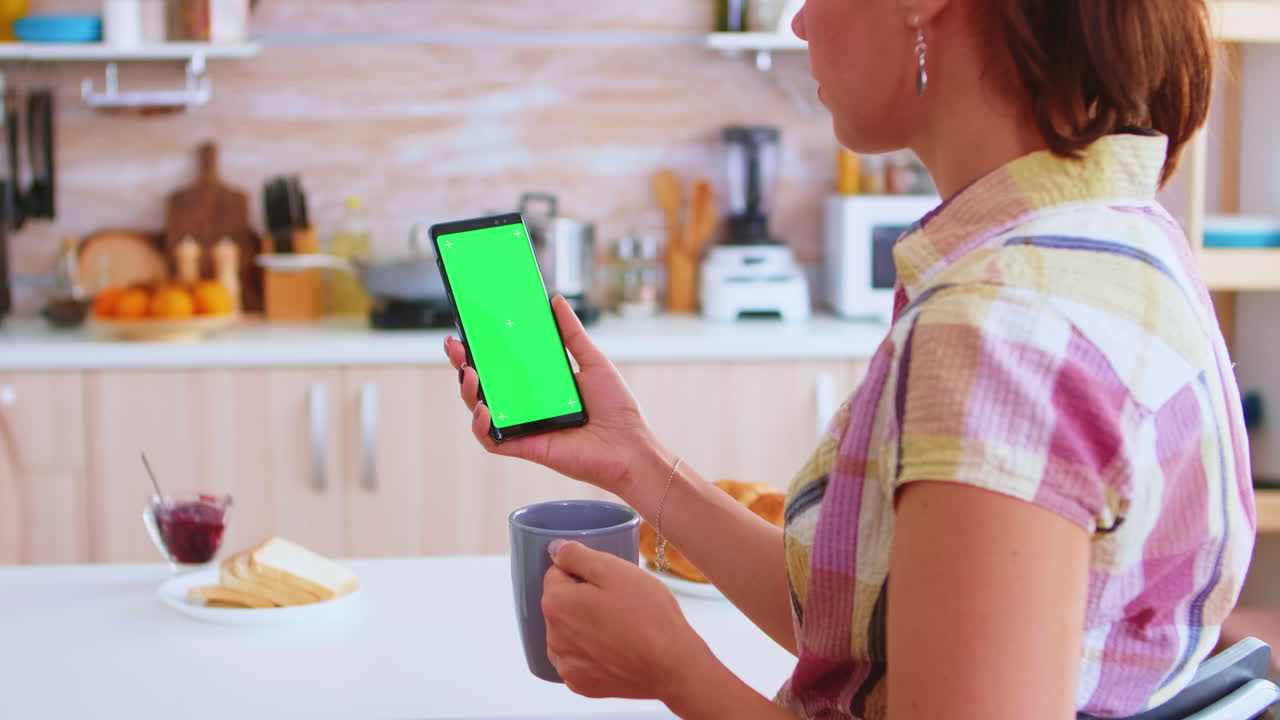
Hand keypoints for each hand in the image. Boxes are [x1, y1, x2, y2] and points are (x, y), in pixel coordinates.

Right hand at [443, 295, 661, 495]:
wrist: (631, 447)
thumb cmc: (616, 408)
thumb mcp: (593, 361)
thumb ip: (572, 334)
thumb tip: (555, 301)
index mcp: (539, 384)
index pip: (503, 364)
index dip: (481, 348)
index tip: (467, 328)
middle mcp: (527, 405)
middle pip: (485, 385)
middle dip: (463, 364)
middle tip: (455, 346)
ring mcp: (523, 426)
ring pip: (481, 410)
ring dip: (468, 392)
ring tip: (468, 374)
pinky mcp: (525, 447)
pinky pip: (492, 440)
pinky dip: (481, 426)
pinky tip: (483, 410)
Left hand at [542, 540, 714, 700]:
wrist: (671, 665)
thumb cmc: (647, 615)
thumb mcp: (614, 569)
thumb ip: (577, 556)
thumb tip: (555, 549)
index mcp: (556, 604)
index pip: (556, 574)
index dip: (583, 571)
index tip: (607, 580)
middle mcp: (553, 637)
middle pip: (561, 605)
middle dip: (582, 599)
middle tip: (618, 601)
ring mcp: (566, 664)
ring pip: (569, 632)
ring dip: (585, 626)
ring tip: (619, 627)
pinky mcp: (580, 684)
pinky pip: (579, 659)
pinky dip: (592, 652)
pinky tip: (615, 649)